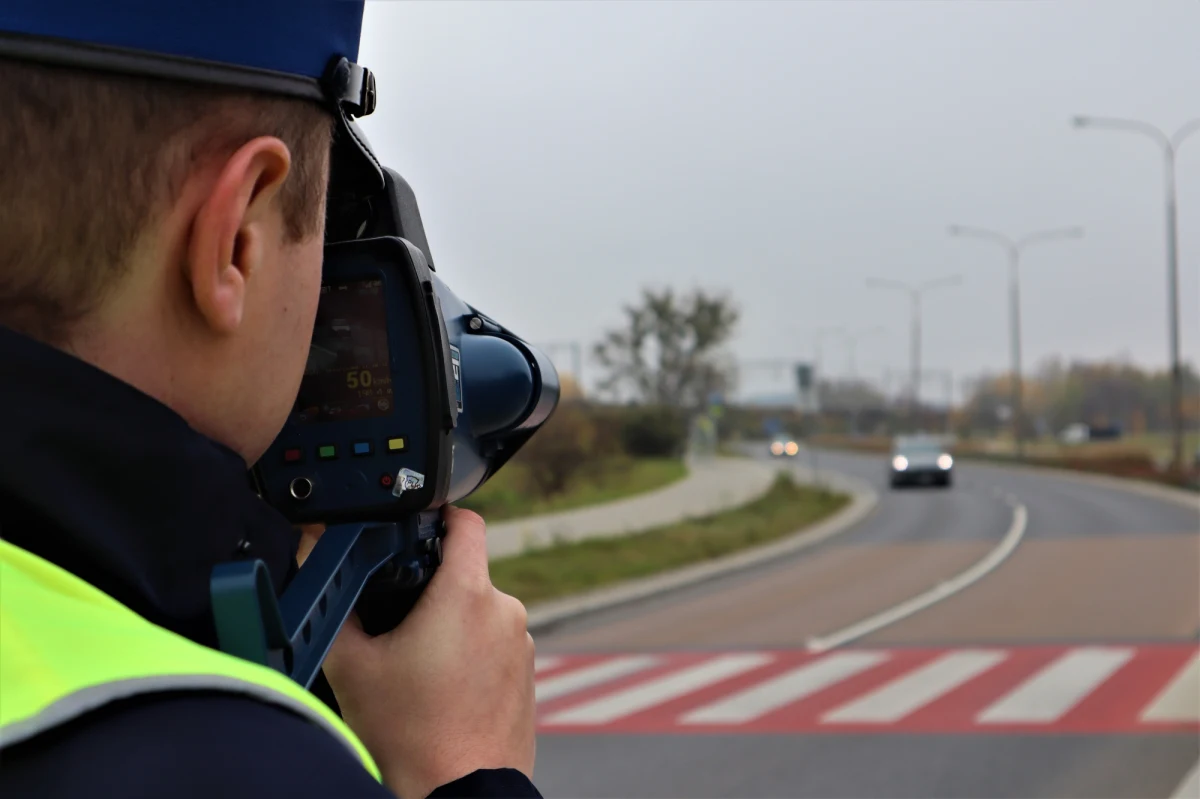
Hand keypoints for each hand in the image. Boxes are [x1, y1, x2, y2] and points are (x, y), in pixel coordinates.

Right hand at [317, 507, 535, 798]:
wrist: (457, 794)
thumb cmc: (411, 737)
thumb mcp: (352, 666)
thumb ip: (337, 606)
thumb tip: (317, 566)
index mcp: (467, 594)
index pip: (466, 521)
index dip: (439, 514)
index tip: (418, 523)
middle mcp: (504, 611)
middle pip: (464, 573)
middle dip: (430, 589)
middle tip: (395, 622)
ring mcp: (522, 644)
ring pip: (478, 613)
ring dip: (450, 626)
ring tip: (415, 667)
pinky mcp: (528, 675)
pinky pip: (495, 646)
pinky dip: (470, 656)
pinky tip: (441, 689)